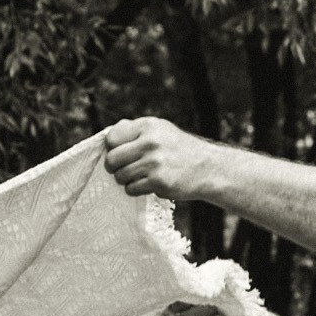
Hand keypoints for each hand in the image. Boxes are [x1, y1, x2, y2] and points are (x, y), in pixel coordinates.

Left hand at [103, 117, 221, 200]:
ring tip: (141, 176)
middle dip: (115, 167)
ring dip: (127, 180)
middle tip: (124, 169)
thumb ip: (135, 131)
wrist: (207, 167)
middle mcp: (150, 142)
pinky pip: (131, 189)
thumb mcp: (161, 130)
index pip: (112, 138)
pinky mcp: (158, 181)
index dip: (112, 148)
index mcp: (148, 126)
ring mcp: (154, 162)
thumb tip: (108, 137)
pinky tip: (149, 183)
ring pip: (120, 176)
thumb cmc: (179, 150)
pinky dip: (136, 189)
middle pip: (112, 160)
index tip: (120, 153)